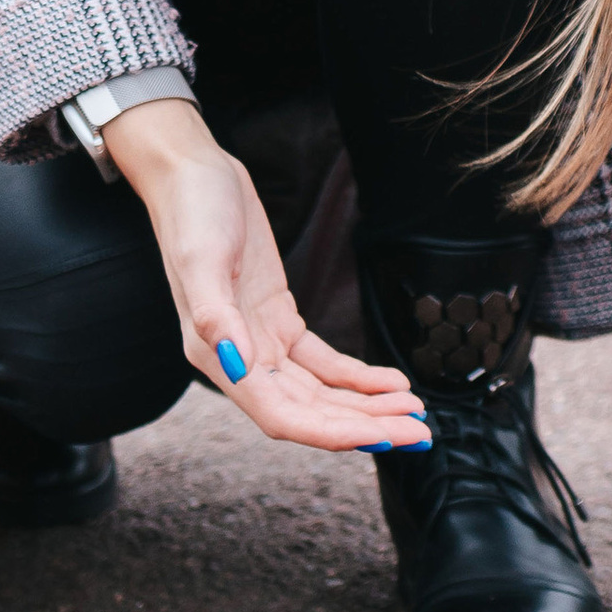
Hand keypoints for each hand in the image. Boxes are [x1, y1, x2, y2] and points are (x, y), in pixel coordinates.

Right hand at [108, 103, 431, 457]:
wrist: (192, 173)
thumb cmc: (192, 212)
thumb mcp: (201, 257)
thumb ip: (215, 316)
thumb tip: (237, 364)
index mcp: (216, 357)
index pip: (282, 416)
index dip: (332, 433)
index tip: (382, 437)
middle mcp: (238, 360)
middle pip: (310, 412)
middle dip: (365, 425)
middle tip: (419, 433)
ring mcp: (259, 342)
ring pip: (320, 393)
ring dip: (366, 407)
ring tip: (414, 411)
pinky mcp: (277, 320)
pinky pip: (322, 363)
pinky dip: (356, 377)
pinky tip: (390, 382)